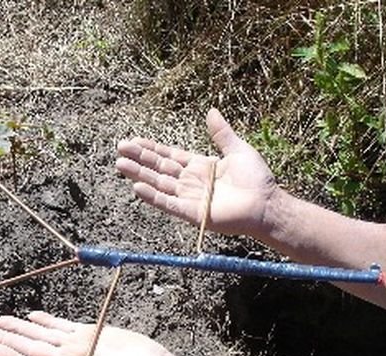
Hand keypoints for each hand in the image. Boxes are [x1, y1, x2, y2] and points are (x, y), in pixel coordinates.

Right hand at [115, 108, 281, 238]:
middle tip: (119, 149)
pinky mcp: (192, 213)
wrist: (266, 204)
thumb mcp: (238, 149)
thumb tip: (212, 111)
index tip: (134, 141)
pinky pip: (168, 204)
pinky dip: (153, 196)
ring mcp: (189, 198)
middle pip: (159, 169)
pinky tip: (137, 187)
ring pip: (159, 184)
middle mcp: (191, 182)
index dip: (152, 149)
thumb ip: (222, 133)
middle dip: (139, 159)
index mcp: (200, 167)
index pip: (170, 156)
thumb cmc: (257, 179)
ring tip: (120, 165)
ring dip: (140, 175)